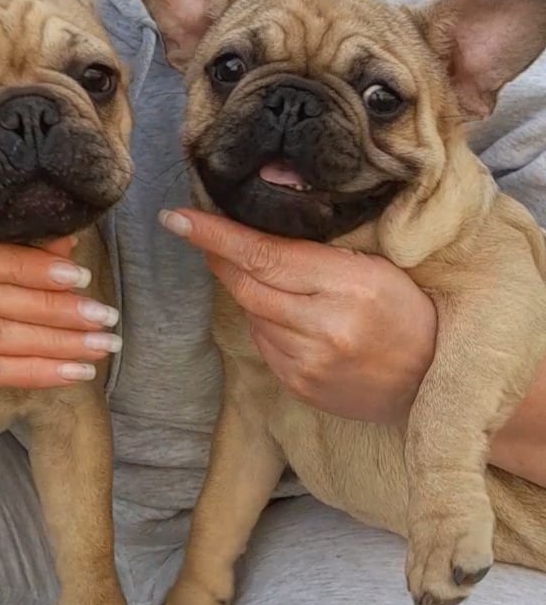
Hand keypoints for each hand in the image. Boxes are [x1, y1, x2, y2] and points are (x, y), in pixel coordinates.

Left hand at [160, 208, 436, 424]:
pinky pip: (262, 344)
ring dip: (248, 291)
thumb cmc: (406, 311)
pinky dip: (264, 323)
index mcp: (347, 285)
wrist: (428, 379)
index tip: (175, 218)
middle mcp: (323, 327)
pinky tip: (290, 318)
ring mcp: (307, 363)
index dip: (215, 235)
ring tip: (280, 283)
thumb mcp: (373, 266)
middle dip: (218, 257)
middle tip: (201, 234)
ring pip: (250, 314)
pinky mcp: (299, 386)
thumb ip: (316, 252)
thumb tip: (252, 234)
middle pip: (246, 285)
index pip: (264, 255)